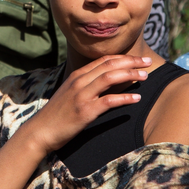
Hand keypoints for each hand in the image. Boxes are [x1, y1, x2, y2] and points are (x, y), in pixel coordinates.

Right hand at [22, 54, 152, 158]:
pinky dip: (125, 98)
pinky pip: (109, 100)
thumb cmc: (57, 114)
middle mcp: (79, 81)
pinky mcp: (85, 111)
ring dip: (130, 74)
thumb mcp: (70, 93)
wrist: (40, 131)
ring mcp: (82, 95)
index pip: (104, 60)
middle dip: (131, 61)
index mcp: (77, 76)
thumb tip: (107, 82)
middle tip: (148, 62)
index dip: (124, 57)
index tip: (139, 58)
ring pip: (110, 77)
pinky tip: (137, 98)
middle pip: (110, 65)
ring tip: (146, 76)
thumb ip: (86, 85)